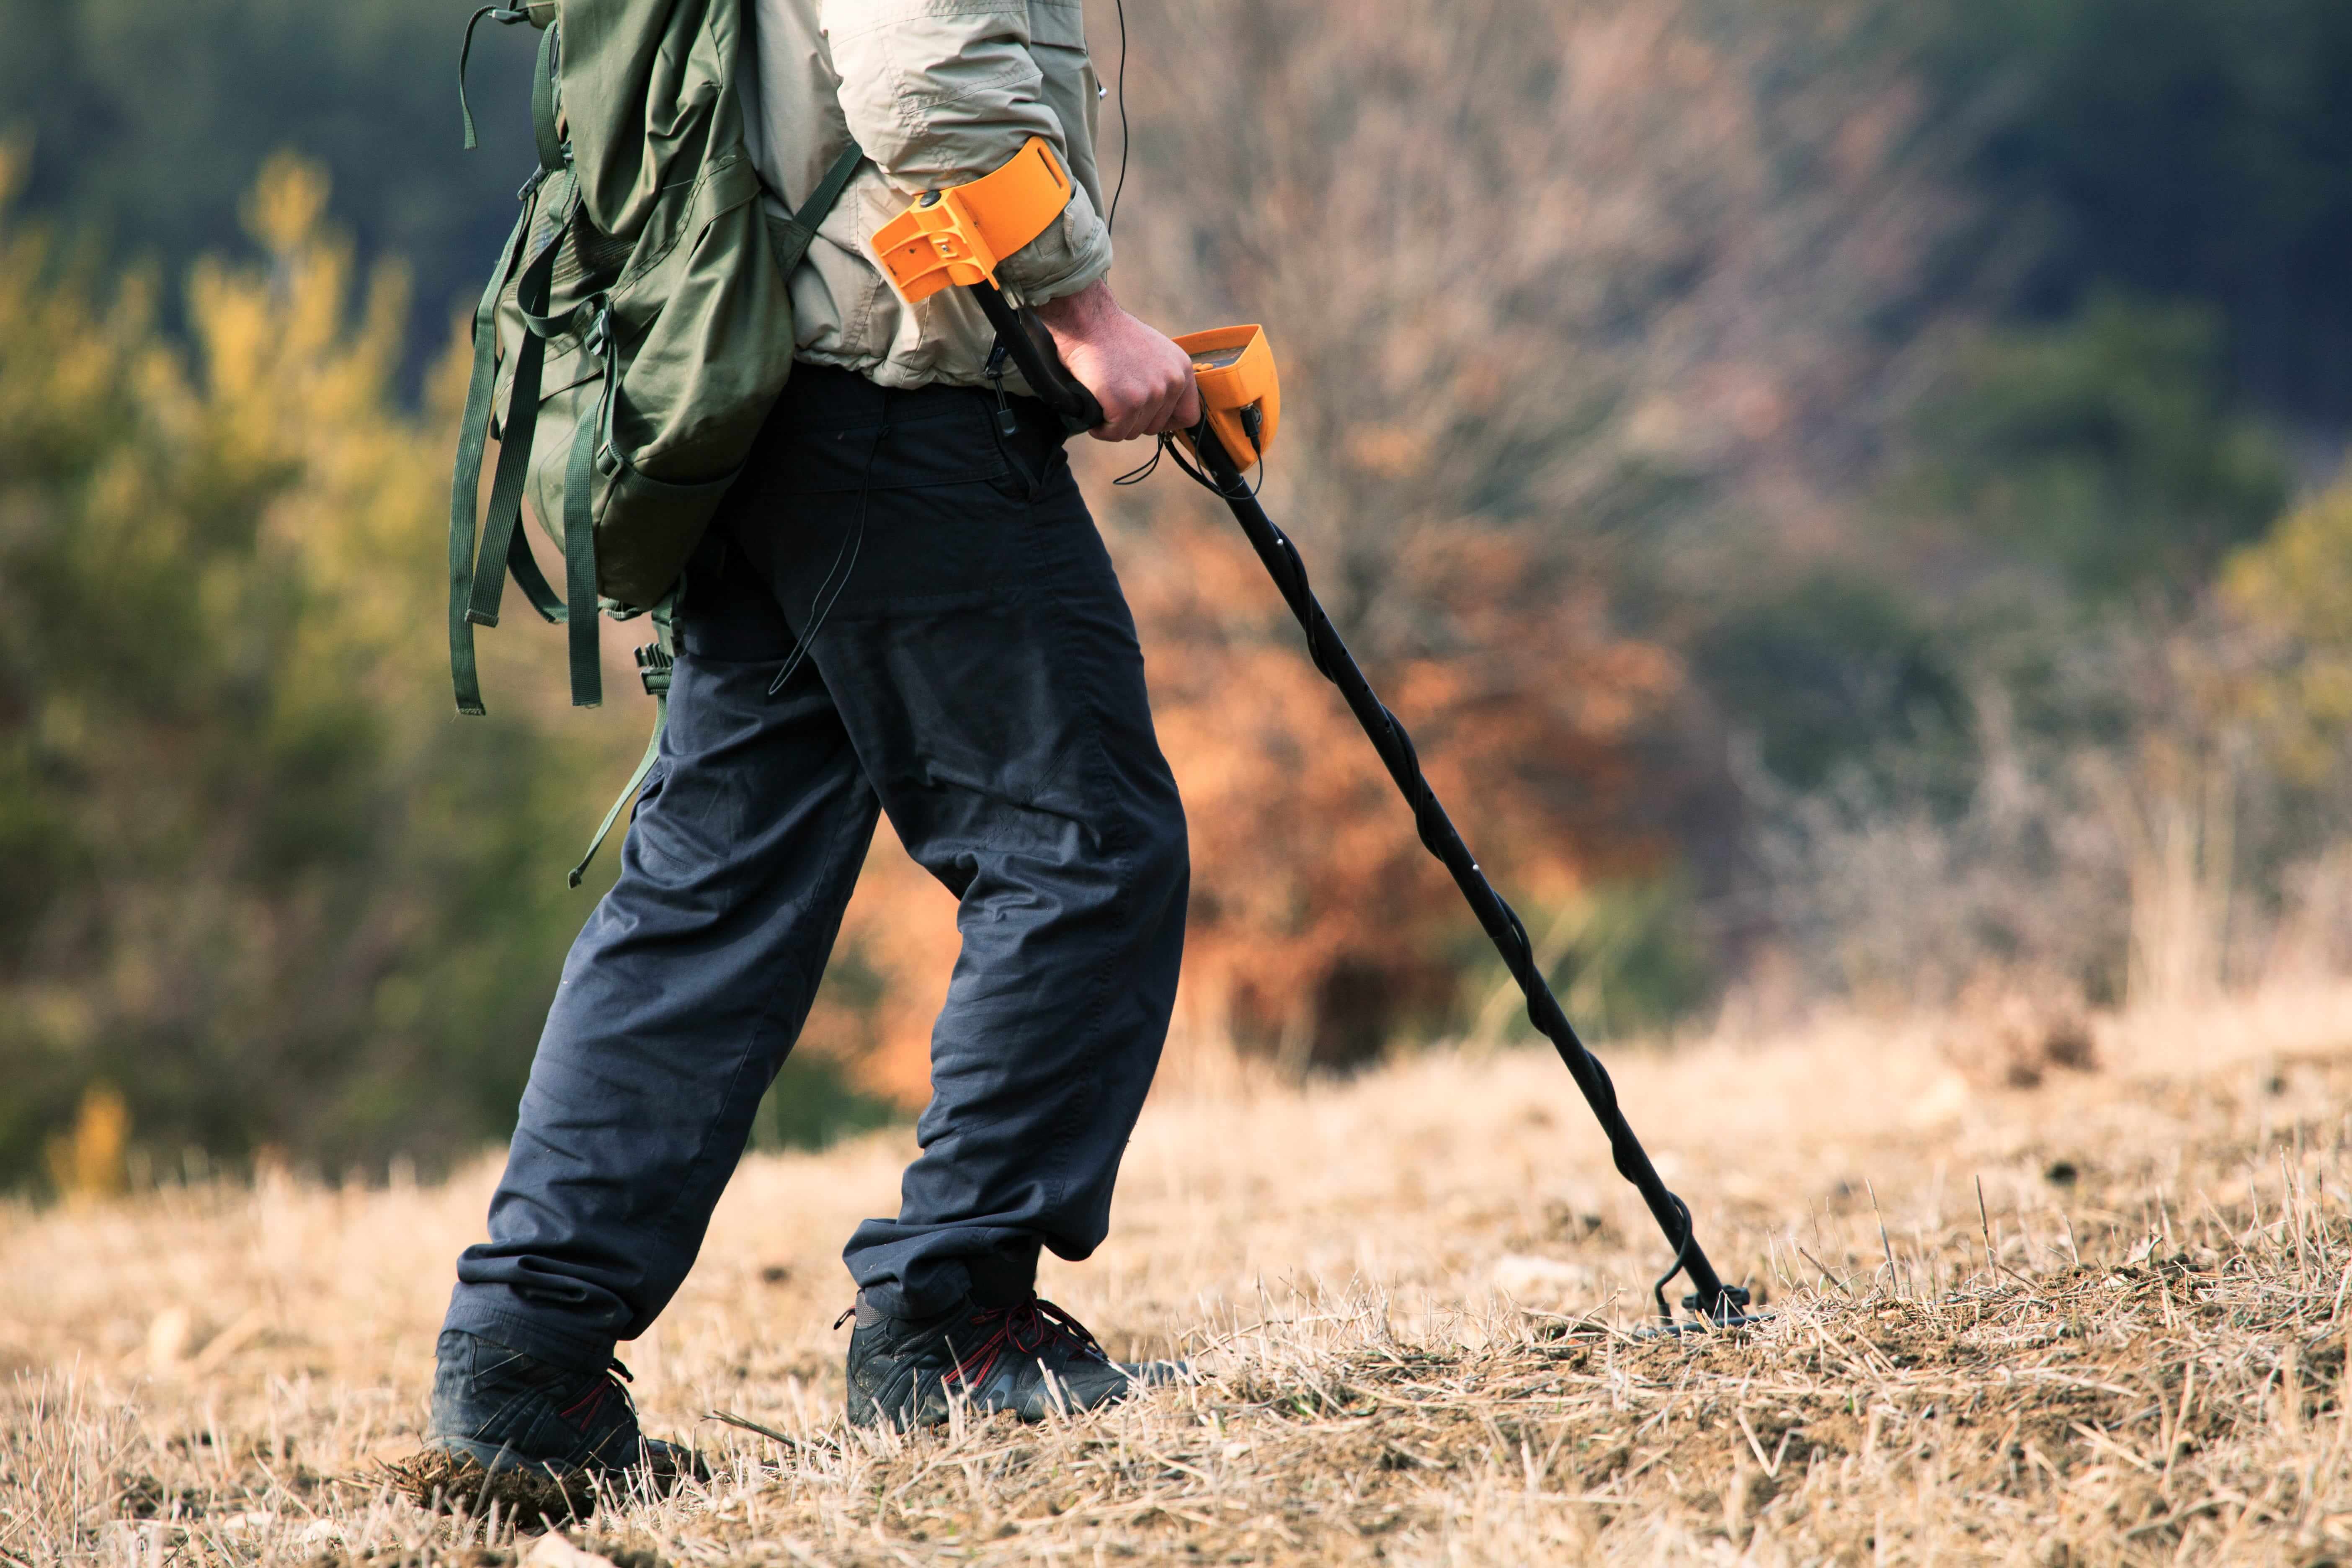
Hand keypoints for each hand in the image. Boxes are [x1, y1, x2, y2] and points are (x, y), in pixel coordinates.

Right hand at [1033, 280, 1202, 441]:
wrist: (1088, 320)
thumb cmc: (1113, 335)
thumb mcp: (1155, 352)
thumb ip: (1163, 378)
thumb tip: (1160, 409)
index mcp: (1182, 370)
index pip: (1189, 416)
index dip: (1166, 421)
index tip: (1147, 415)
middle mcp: (1172, 383)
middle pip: (1156, 427)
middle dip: (1134, 420)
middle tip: (1116, 402)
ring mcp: (1150, 395)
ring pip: (1133, 432)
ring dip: (1115, 423)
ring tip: (1103, 401)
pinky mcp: (1126, 405)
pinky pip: (1114, 433)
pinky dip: (1100, 428)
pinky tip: (1094, 410)